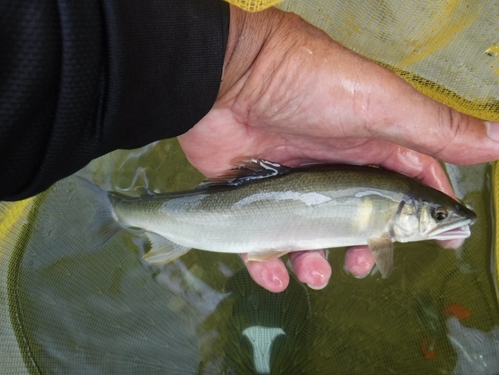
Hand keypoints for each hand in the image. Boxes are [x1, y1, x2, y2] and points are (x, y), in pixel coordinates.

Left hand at [178, 6, 498, 291]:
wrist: (224, 78)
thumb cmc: (306, 84)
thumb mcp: (379, 103)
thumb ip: (434, 128)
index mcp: (368, 143)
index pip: (408, 183)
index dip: (424, 215)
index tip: (442, 245)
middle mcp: (332, 166)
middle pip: (358, 219)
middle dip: (365, 247)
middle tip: (363, 264)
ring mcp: (292, 183)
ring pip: (313, 236)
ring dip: (317, 262)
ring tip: (315, 272)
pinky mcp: (253, 197)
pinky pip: (264, 241)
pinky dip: (269, 263)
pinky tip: (274, 272)